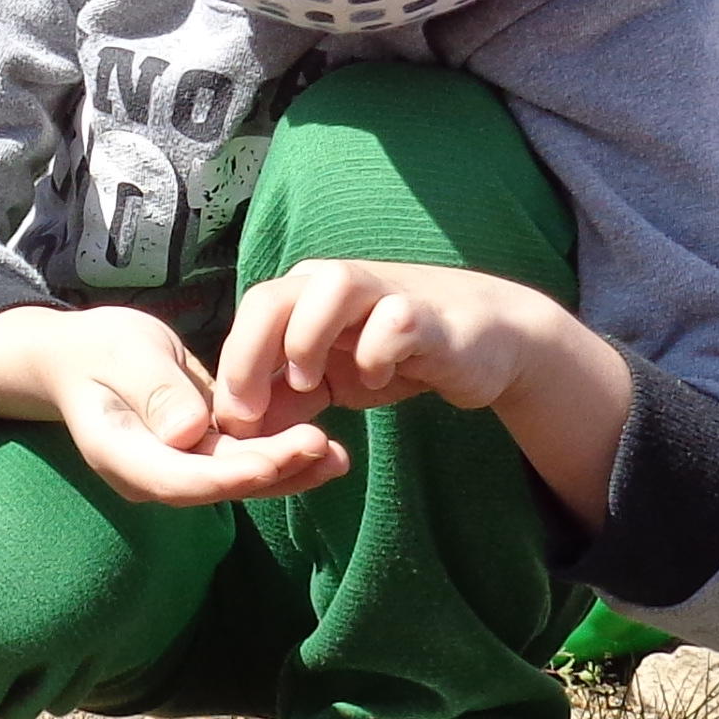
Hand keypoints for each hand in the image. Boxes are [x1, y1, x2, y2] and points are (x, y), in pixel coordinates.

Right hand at [0, 303, 349, 506]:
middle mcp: (150, 475)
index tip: (280, 457)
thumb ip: (154, 391)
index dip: (233, 474)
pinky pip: (240, 466)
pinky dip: (280, 459)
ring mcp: (174, 472)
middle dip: (273, 471)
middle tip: (325, 447)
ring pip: (236, 481)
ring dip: (288, 472)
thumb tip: (188, 433)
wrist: (82, 361)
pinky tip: (325, 450)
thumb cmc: (99, 349)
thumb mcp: (123, 353)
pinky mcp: (197, 460)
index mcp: (121, 454)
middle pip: (216, 486)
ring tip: (339, 456)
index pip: (181, 479)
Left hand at [211, 260, 633, 527]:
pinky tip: (377, 378)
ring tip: (308, 383)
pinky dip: (377, 352)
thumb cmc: (397, 354)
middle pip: (271, 296)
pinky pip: (394, 320)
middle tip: (249, 413)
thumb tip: (235, 433)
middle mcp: (335, 284)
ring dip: (306, 337)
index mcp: (305, 296)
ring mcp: (383, 293)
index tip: (231, 426)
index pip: (250, 317)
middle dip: (248, 355)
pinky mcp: (427, 315)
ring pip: (330, 286)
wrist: (487, 340)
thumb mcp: (330, 381)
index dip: (231, 371)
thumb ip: (285, 400)